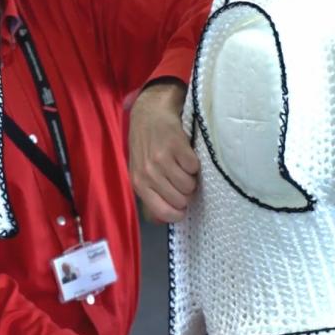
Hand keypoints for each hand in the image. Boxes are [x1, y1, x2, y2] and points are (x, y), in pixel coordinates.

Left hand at [128, 81, 199, 223]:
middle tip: (181, 178)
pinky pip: (195, 167)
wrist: (149, 113)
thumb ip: (150, 196)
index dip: (178, 212)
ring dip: (191, 177)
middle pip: (181, 200)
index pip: (164, 212)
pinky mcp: (177, 145)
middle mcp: (149, 173)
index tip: (183, 205)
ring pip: (189, 185)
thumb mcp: (140, 172)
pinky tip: (185, 154)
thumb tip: (162, 221)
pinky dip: (195, 163)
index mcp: (139, 183)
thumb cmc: (146, 145)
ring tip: (182, 165)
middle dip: (186, 192)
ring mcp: (162, 159)